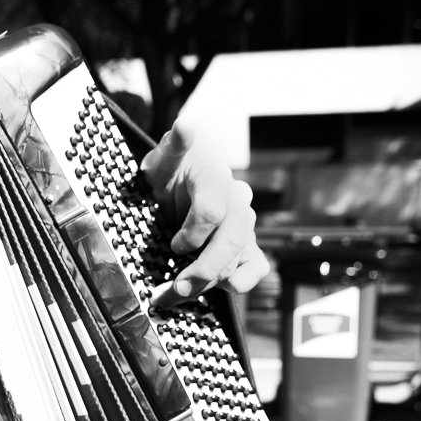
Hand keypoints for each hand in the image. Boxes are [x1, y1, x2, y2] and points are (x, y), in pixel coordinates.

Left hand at [140, 120, 269, 306]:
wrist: (177, 188)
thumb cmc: (169, 175)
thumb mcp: (163, 160)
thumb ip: (175, 146)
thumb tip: (186, 125)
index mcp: (216, 180)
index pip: (213, 210)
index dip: (192, 233)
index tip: (172, 244)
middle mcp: (236, 203)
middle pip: (232, 239)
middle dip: (204, 268)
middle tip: (176, 288)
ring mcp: (242, 226)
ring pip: (239, 258)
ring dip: (209, 282)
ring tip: (178, 295)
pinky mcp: (245, 247)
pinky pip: (257, 268)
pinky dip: (242, 282)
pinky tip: (221, 287)